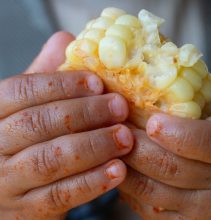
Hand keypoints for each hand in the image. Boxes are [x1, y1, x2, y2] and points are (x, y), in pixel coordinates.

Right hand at [0, 32, 133, 219]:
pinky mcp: (27, 211)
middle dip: (84, 114)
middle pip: (38, 123)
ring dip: (93, 146)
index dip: (61, 84)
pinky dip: (92, 182)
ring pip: (51, 160)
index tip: (98, 82)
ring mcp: (8, 182)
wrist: (14, 188)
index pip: (21, 90)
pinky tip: (119, 170)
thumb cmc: (27, 140)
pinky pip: (60, 195)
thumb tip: (66, 40)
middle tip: (120, 107)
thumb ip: (45, 76)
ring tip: (125, 137)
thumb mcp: (30, 106)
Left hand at [119, 114, 210, 219]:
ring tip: (113, 145)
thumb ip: (193, 106)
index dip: (178, 133)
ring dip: (124, 164)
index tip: (153, 122)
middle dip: (135, 146)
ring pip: (149, 189)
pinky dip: (129, 186)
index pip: (210, 143)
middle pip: (169, 167)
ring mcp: (200, 211)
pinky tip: (124, 168)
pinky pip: (145, 208)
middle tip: (117, 129)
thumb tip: (155, 83)